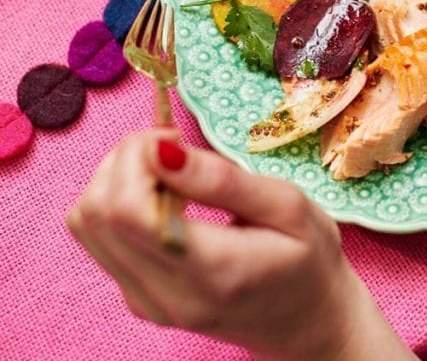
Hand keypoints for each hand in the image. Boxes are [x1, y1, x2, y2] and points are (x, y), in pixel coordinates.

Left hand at [67, 130, 416, 360]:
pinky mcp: (136, 298)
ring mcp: (144, 302)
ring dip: (116, 177)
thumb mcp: (288, 205)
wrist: (307, 321)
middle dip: (124, 158)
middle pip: (96, 212)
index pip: (126, 210)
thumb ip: (222, 180)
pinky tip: (163, 192)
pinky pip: (99, 237)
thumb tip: (161, 149)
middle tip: (172, 144)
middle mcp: (165, 295)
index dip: (137, 157)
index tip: (175, 137)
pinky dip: (118, 199)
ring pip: (85, 223)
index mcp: (210, 271)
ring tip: (168, 167)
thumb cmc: (308, 257)